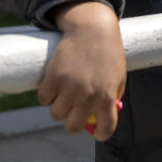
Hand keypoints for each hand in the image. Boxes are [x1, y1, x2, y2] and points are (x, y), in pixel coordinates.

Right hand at [38, 1, 125, 140]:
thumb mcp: (118, 76)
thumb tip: (98, 119)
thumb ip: (112, 98)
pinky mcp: (53, 78)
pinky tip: (55, 83)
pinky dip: (47, 94)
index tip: (97, 130)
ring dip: (59, 107)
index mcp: (107, 97)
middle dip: (73, 121)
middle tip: (74, 111)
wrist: (92, 28)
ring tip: (65, 93)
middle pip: (72, 127)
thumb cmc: (108, 53)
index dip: (101, 132)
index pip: (106, 129)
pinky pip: (43, 99)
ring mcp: (69, 88)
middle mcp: (87, 96)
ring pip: (55, 114)